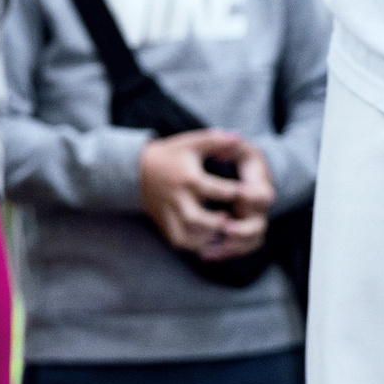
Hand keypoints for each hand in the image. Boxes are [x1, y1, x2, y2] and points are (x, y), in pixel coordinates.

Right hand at [141, 129, 266, 259]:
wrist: (136, 170)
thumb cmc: (170, 155)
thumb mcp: (191, 143)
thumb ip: (216, 140)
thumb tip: (238, 138)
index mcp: (189, 178)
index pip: (217, 190)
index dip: (236, 193)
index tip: (246, 194)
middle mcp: (178, 199)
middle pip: (197, 219)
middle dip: (218, 222)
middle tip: (231, 217)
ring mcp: (169, 213)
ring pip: (187, 235)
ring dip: (207, 237)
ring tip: (220, 230)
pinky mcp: (164, 223)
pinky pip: (178, 241)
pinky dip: (194, 245)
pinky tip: (207, 239)